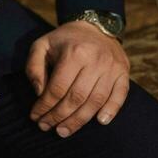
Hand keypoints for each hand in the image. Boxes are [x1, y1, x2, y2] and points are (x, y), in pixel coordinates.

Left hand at [26, 20, 129, 137]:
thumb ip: (34, 67)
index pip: (58, 87)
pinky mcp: (123, 73)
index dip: (45, 105)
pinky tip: (99, 122)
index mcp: (74, 52)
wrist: (95, 26)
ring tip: (63, 131)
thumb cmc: (64, 40)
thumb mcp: (42, 45)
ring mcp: (111, 68)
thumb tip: (38, 92)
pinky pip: (119, 97)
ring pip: (95, 101)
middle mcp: (95, 61)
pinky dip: (110, 111)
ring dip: (79, 121)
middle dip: (59, 116)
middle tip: (47, 127)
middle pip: (76, 98)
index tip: (35, 117)